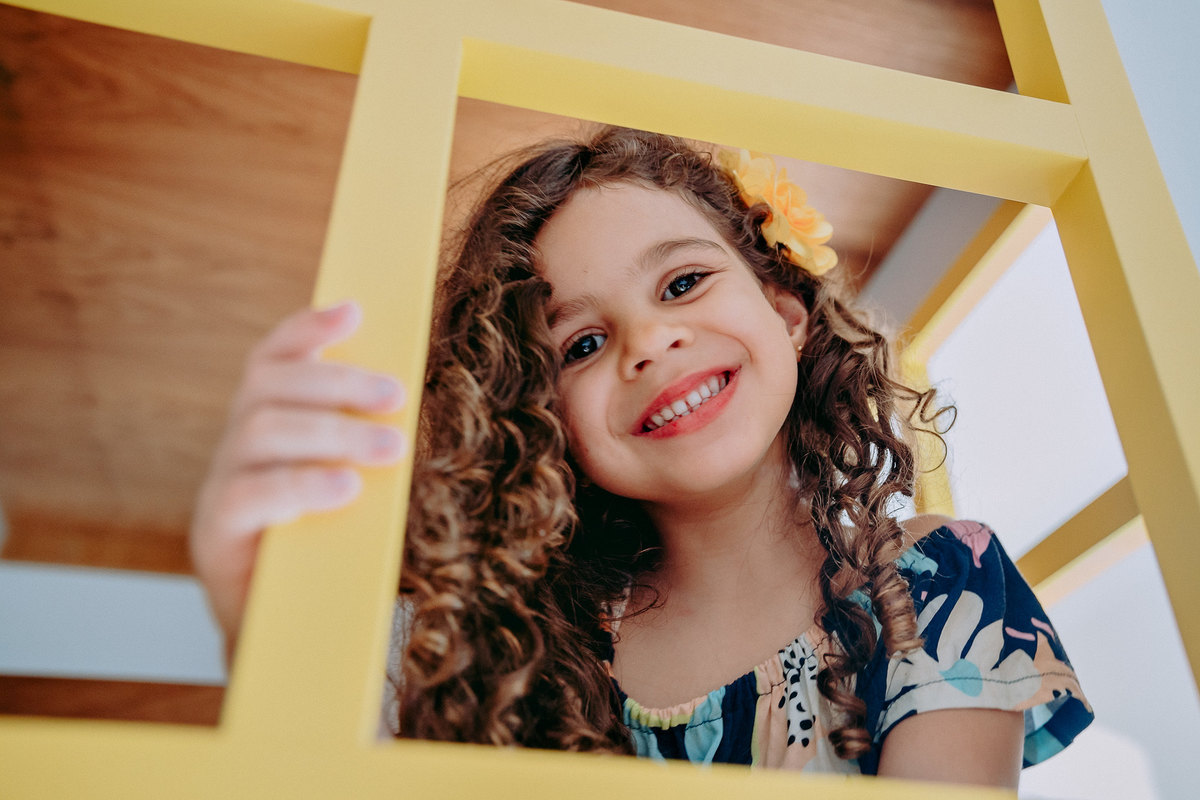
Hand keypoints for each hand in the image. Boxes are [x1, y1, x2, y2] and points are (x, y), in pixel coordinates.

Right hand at [189, 301, 406, 654]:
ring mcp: (220, 489)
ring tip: (391, 450)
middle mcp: (235, 448)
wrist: (287, 636)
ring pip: (261, 430)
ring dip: (332, 432)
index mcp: (265, 428)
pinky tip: (344, 489)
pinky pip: (249, 495)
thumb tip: (415, 404)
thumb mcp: (352, 490)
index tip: (353, 311)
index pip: (271, 361)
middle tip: (397, 397)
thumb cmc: (328, 552)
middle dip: (337, 383)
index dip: (305, 331)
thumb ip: (364, 447)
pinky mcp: (215, 536)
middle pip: (270, 387)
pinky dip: (300, 485)